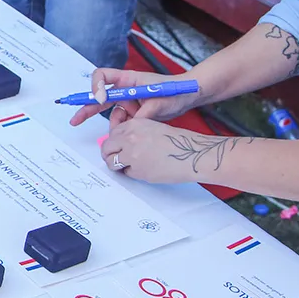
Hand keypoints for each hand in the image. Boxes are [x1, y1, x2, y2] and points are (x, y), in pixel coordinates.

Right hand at [69, 67, 200, 127]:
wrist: (188, 97)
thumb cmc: (175, 91)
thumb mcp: (160, 102)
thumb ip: (144, 113)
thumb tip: (132, 124)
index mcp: (128, 79)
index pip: (102, 76)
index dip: (96, 86)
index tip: (100, 99)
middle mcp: (124, 89)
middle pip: (99, 97)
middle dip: (86, 108)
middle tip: (74, 120)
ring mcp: (128, 101)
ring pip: (110, 113)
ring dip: (113, 124)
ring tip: (123, 131)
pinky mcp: (132, 112)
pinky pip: (120, 121)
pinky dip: (122, 128)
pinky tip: (131, 132)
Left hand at [102, 119, 236, 183]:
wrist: (191, 153)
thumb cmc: (178, 141)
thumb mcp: (153, 128)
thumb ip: (135, 133)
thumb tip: (121, 142)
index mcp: (134, 124)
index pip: (112, 132)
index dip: (114, 141)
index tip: (115, 146)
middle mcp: (129, 137)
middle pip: (107, 147)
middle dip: (109, 154)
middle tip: (115, 158)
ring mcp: (131, 154)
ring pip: (111, 161)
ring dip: (117, 165)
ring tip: (128, 165)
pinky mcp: (137, 170)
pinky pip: (126, 173)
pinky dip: (132, 173)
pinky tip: (145, 169)